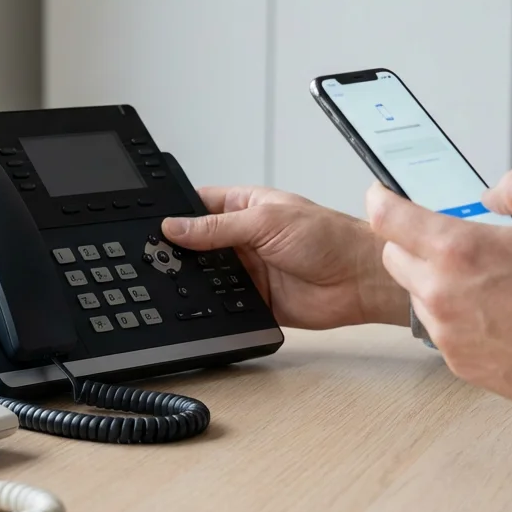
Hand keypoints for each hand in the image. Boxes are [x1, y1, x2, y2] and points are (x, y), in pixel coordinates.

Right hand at [161, 186, 408, 329]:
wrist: (360, 281)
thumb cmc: (329, 237)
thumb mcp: (266, 222)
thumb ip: (217, 227)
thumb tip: (174, 226)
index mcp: (244, 208)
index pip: (198, 205)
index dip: (175, 213)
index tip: (150, 223)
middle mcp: (243, 238)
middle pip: (197, 244)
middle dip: (179, 250)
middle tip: (153, 257)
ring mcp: (248, 270)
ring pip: (207, 276)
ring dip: (195, 280)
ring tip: (171, 281)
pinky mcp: (255, 300)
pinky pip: (225, 304)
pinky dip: (213, 306)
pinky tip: (200, 305)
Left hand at [366, 168, 511, 408]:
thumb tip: (491, 194)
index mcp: (457, 250)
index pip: (387, 217)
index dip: (380, 199)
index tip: (382, 194)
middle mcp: (439, 292)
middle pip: (393, 255)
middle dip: (411, 241)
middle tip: (448, 239)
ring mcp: (445, 330)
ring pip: (416, 293)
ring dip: (434, 280)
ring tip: (484, 280)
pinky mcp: (457, 361)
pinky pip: (440, 328)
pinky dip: (455, 315)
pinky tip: (494, 313)